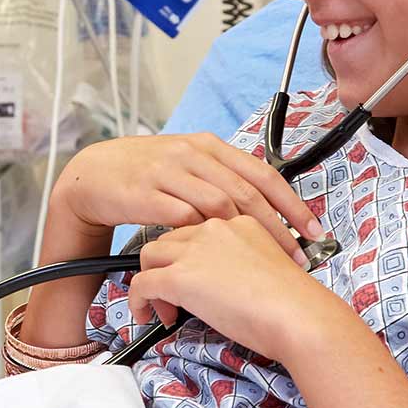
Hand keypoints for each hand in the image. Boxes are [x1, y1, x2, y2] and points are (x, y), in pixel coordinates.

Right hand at [51, 134, 323, 255]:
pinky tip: (216, 255)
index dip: (292, 203)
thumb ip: (221, 179)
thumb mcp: (186, 165)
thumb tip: (265, 205)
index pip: (261, 173)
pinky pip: (182, 216)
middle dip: (277, 226)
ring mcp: (168, 172)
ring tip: (262, 260)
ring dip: (245, 235)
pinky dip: (203, 236)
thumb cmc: (145, 175)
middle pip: (246, 191)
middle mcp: (192, 154)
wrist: (93, 174)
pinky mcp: (145, 193)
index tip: (314, 230)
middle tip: (298, 254)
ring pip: (218, 204)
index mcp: (208, 146)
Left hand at [126, 217, 361, 363]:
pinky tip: (150, 315)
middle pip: (169, 239)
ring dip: (151, 282)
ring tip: (165, 308)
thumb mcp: (270, 268)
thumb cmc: (294, 303)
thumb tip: (229, 286)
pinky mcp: (180, 277)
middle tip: (177, 298)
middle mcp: (212, 230)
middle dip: (166, 268)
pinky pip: (141, 284)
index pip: (196, 231)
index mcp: (237, 223)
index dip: (189, 257)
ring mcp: (194, 251)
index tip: (195, 279)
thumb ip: (245, 266)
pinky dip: (138, 302)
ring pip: (149, 255)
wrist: (299, 314)